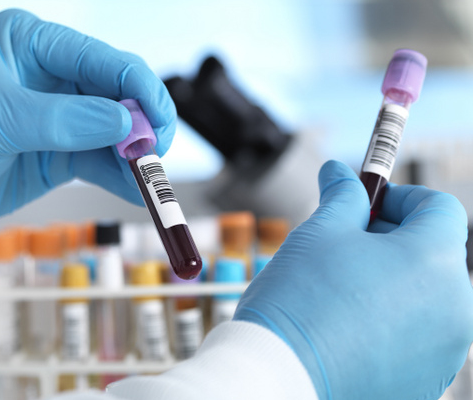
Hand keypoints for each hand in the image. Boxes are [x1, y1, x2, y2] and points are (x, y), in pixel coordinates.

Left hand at [0, 9, 175, 232]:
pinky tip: (135, 189)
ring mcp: (60, 116)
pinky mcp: (61, 152)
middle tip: (155, 153)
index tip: (157, 121)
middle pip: (118, 94)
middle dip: (142, 124)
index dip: (137, 88)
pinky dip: (121, 176)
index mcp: (32, 43)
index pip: (101, 59)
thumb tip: (126, 125)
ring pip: (116, 131)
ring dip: (136, 155)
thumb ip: (64, 120)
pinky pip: (102, 161)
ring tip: (150, 180)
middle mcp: (51, 75)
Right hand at [235, 160, 472, 399]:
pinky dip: (390, 323)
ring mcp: (444, 352)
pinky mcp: (424, 382)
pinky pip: (416, 338)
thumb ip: (342, 196)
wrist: (280, 375)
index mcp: (436, 260)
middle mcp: (456, 308)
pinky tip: (346, 325)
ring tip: (341, 289)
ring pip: (425, 298)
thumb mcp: (319, 232)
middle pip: (434, 254)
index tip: (366, 203)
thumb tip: (340, 173)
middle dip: (393, 240)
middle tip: (345, 243)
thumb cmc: (299, 299)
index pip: (440, 208)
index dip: (400, 197)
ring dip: (391, 282)